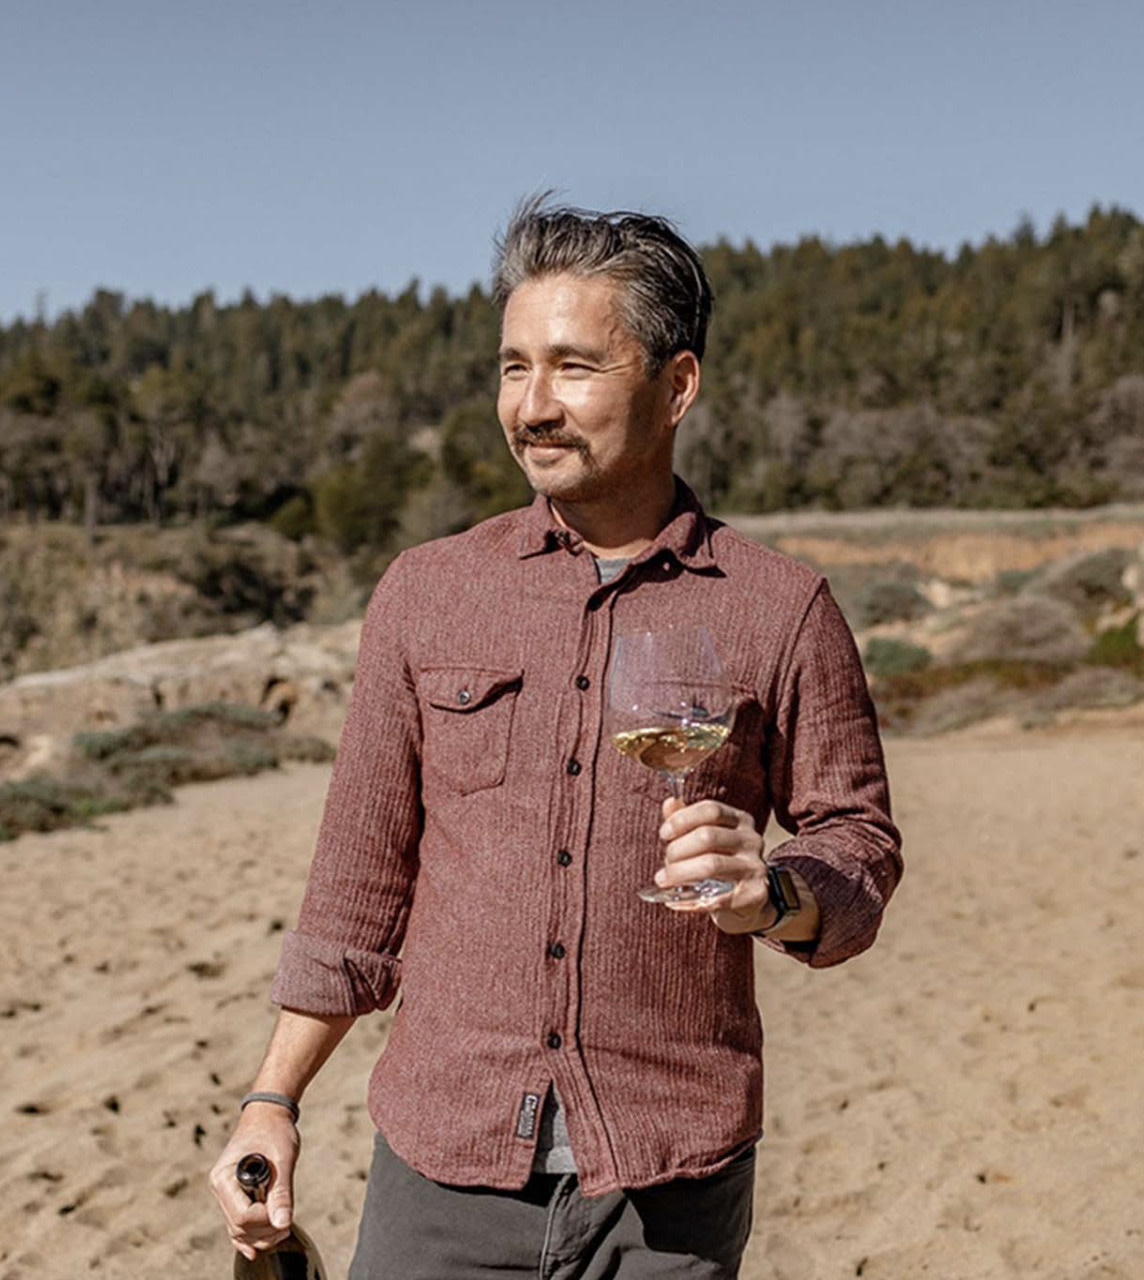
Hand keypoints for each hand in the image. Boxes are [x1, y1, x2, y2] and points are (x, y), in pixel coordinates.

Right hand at [208, 1103, 300, 1261]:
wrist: (269, 1113)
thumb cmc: (274, 1130)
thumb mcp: (282, 1158)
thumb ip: (282, 1192)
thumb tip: (282, 1223)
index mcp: (224, 1177)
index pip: (241, 1216)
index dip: (264, 1219)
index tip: (283, 1210)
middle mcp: (221, 1188)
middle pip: (239, 1227)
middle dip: (264, 1231)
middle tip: (287, 1225)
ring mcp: (226, 1193)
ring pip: (239, 1230)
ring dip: (260, 1235)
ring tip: (283, 1228)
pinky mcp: (236, 1195)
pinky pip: (239, 1223)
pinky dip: (252, 1234)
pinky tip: (262, 1243)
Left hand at [657, 797, 773, 933]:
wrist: (747, 902)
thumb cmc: (720, 864)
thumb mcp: (705, 839)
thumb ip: (687, 820)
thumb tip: (670, 802)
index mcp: (740, 820)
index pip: (711, 810)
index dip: (683, 819)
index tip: (664, 834)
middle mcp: (752, 840)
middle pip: (708, 836)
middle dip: (677, 850)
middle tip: (665, 863)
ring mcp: (756, 867)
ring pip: (711, 864)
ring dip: (680, 873)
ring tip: (663, 880)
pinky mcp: (755, 895)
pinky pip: (716, 898)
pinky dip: (689, 900)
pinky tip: (675, 902)